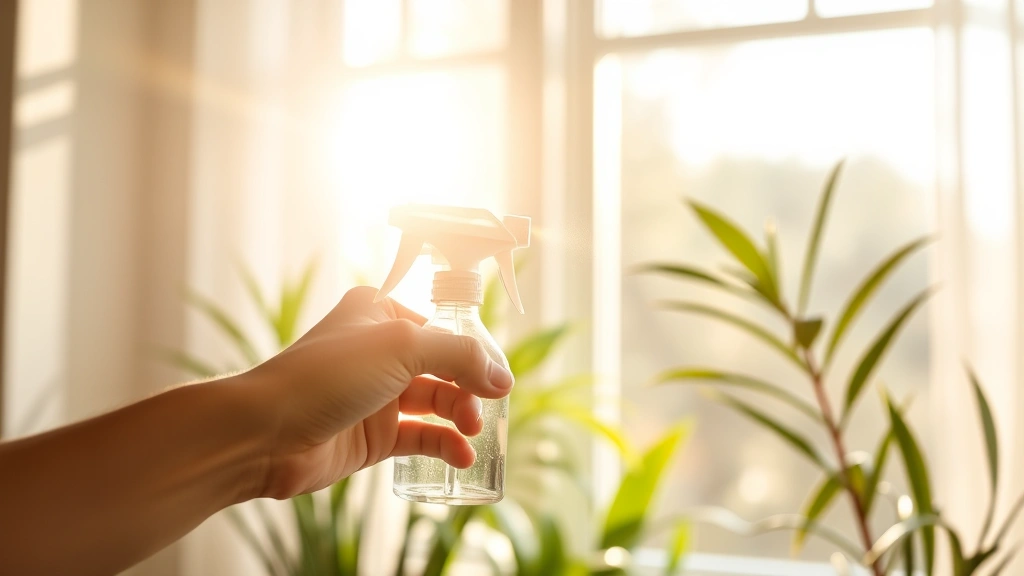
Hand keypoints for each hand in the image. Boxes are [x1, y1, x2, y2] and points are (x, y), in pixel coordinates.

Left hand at [246, 286, 512, 498]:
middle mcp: (379, 351)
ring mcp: (376, 395)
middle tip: (487, 408)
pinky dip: (443, 445)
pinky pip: (420, 437)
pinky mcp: (373, 436)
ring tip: (472, 433)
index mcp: (379, 313)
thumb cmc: (325, 376)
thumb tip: (502, 378)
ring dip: (459, 416)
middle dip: (469, 387)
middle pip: (443, 366)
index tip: (499, 375)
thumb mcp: (401, 347)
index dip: (473, 350)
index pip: (440, 327)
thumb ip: (458, 356)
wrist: (264, 433)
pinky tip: (460, 457)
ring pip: (435, 402)